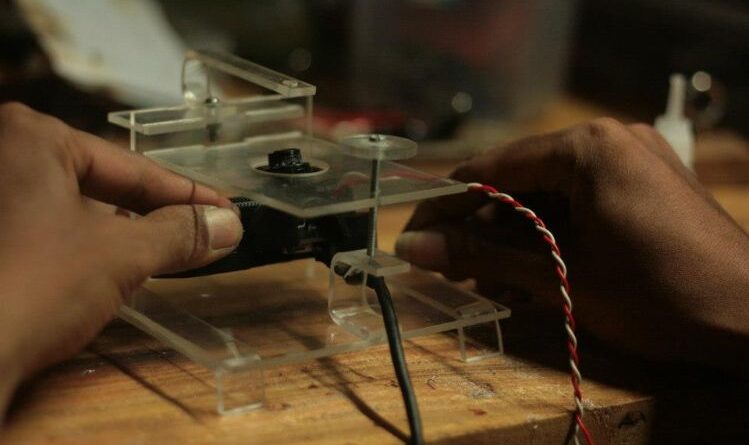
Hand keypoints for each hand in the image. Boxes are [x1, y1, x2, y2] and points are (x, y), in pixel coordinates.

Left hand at [0, 103, 242, 415]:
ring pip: (70, 208)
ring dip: (118, 231)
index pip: (132, 168)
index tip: (225, 211)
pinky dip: (79, 246)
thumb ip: (180, 233)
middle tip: (202, 232)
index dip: (188, 195)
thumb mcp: (121, 255)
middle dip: (152, 212)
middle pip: (99, 183)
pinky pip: (41, 229)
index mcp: (30, 137)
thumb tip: (227, 225)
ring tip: (164, 251)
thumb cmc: (32, 287)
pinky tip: (106, 270)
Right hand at [396, 118, 748, 373]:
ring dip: (513, 237)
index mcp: (587, 148)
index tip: (414, 233)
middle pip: (520, 180)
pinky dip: (550, 236)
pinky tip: (526, 272)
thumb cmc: (657, 295)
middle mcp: (608, 140)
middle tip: (449, 266)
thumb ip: (483, 254)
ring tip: (485, 279)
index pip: (494, 167)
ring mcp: (630, 160)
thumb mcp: (561, 275)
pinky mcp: (641, 185)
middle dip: (482, 227)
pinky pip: (578, 203)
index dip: (447, 204)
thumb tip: (414, 248)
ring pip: (548, 195)